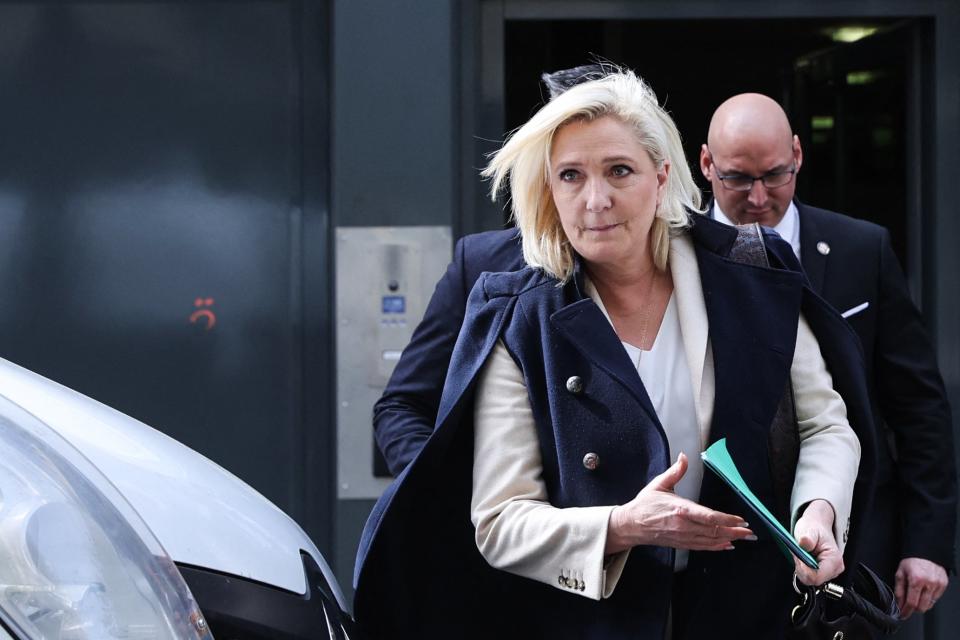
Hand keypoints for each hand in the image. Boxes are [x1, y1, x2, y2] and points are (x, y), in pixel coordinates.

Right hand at [605, 453, 753, 553]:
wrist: (631, 525)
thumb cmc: (644, 505)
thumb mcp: (659, 484)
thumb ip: (675, 471)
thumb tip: (684, 457)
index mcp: (680, 509)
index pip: (709, 516)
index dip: (727, 519)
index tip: (740, 519)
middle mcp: (683, 525)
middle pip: (714, 530)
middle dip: (735, 531)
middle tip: (750, 532)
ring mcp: (682, 536)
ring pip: (710, 541)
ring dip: (729, 540)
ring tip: (743, 538)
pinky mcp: (681, 543)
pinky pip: (702, 547)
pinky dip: (716, 547)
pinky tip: (727, 545)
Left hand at [793, 499, 843, 584]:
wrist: (817, 526)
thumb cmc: (814, 528)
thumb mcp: (809, 530)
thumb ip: (807, 538)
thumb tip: (804, 543)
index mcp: (834, 560)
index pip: (816, 577)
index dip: (803, 570)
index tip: (797, 557)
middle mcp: (835, 569)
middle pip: (812, 580)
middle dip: (801, 568)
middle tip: (798, 553)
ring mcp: (829, 572)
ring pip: (809, 579)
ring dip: (801, 567)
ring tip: (801, 554)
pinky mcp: (823, 573)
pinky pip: (809, 576)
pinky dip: (803, 568)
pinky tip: (803, 558)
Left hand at [895, 557, 947, 617]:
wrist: (925, 551)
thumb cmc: (911, 561)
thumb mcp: (900, 573)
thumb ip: (899, 590)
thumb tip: (899, 604)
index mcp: (916, 580)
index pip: (911, 603)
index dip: (906, 611)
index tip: (902, 614)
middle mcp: (929, 583)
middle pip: (922, 607)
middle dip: (913, 609)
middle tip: (908, 606)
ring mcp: (938, 585)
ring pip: (929, 604)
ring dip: (921, 604)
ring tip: (916, 596)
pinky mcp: (944, 585)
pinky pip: (936, 598)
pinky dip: (929, 599)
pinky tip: (924, 592)